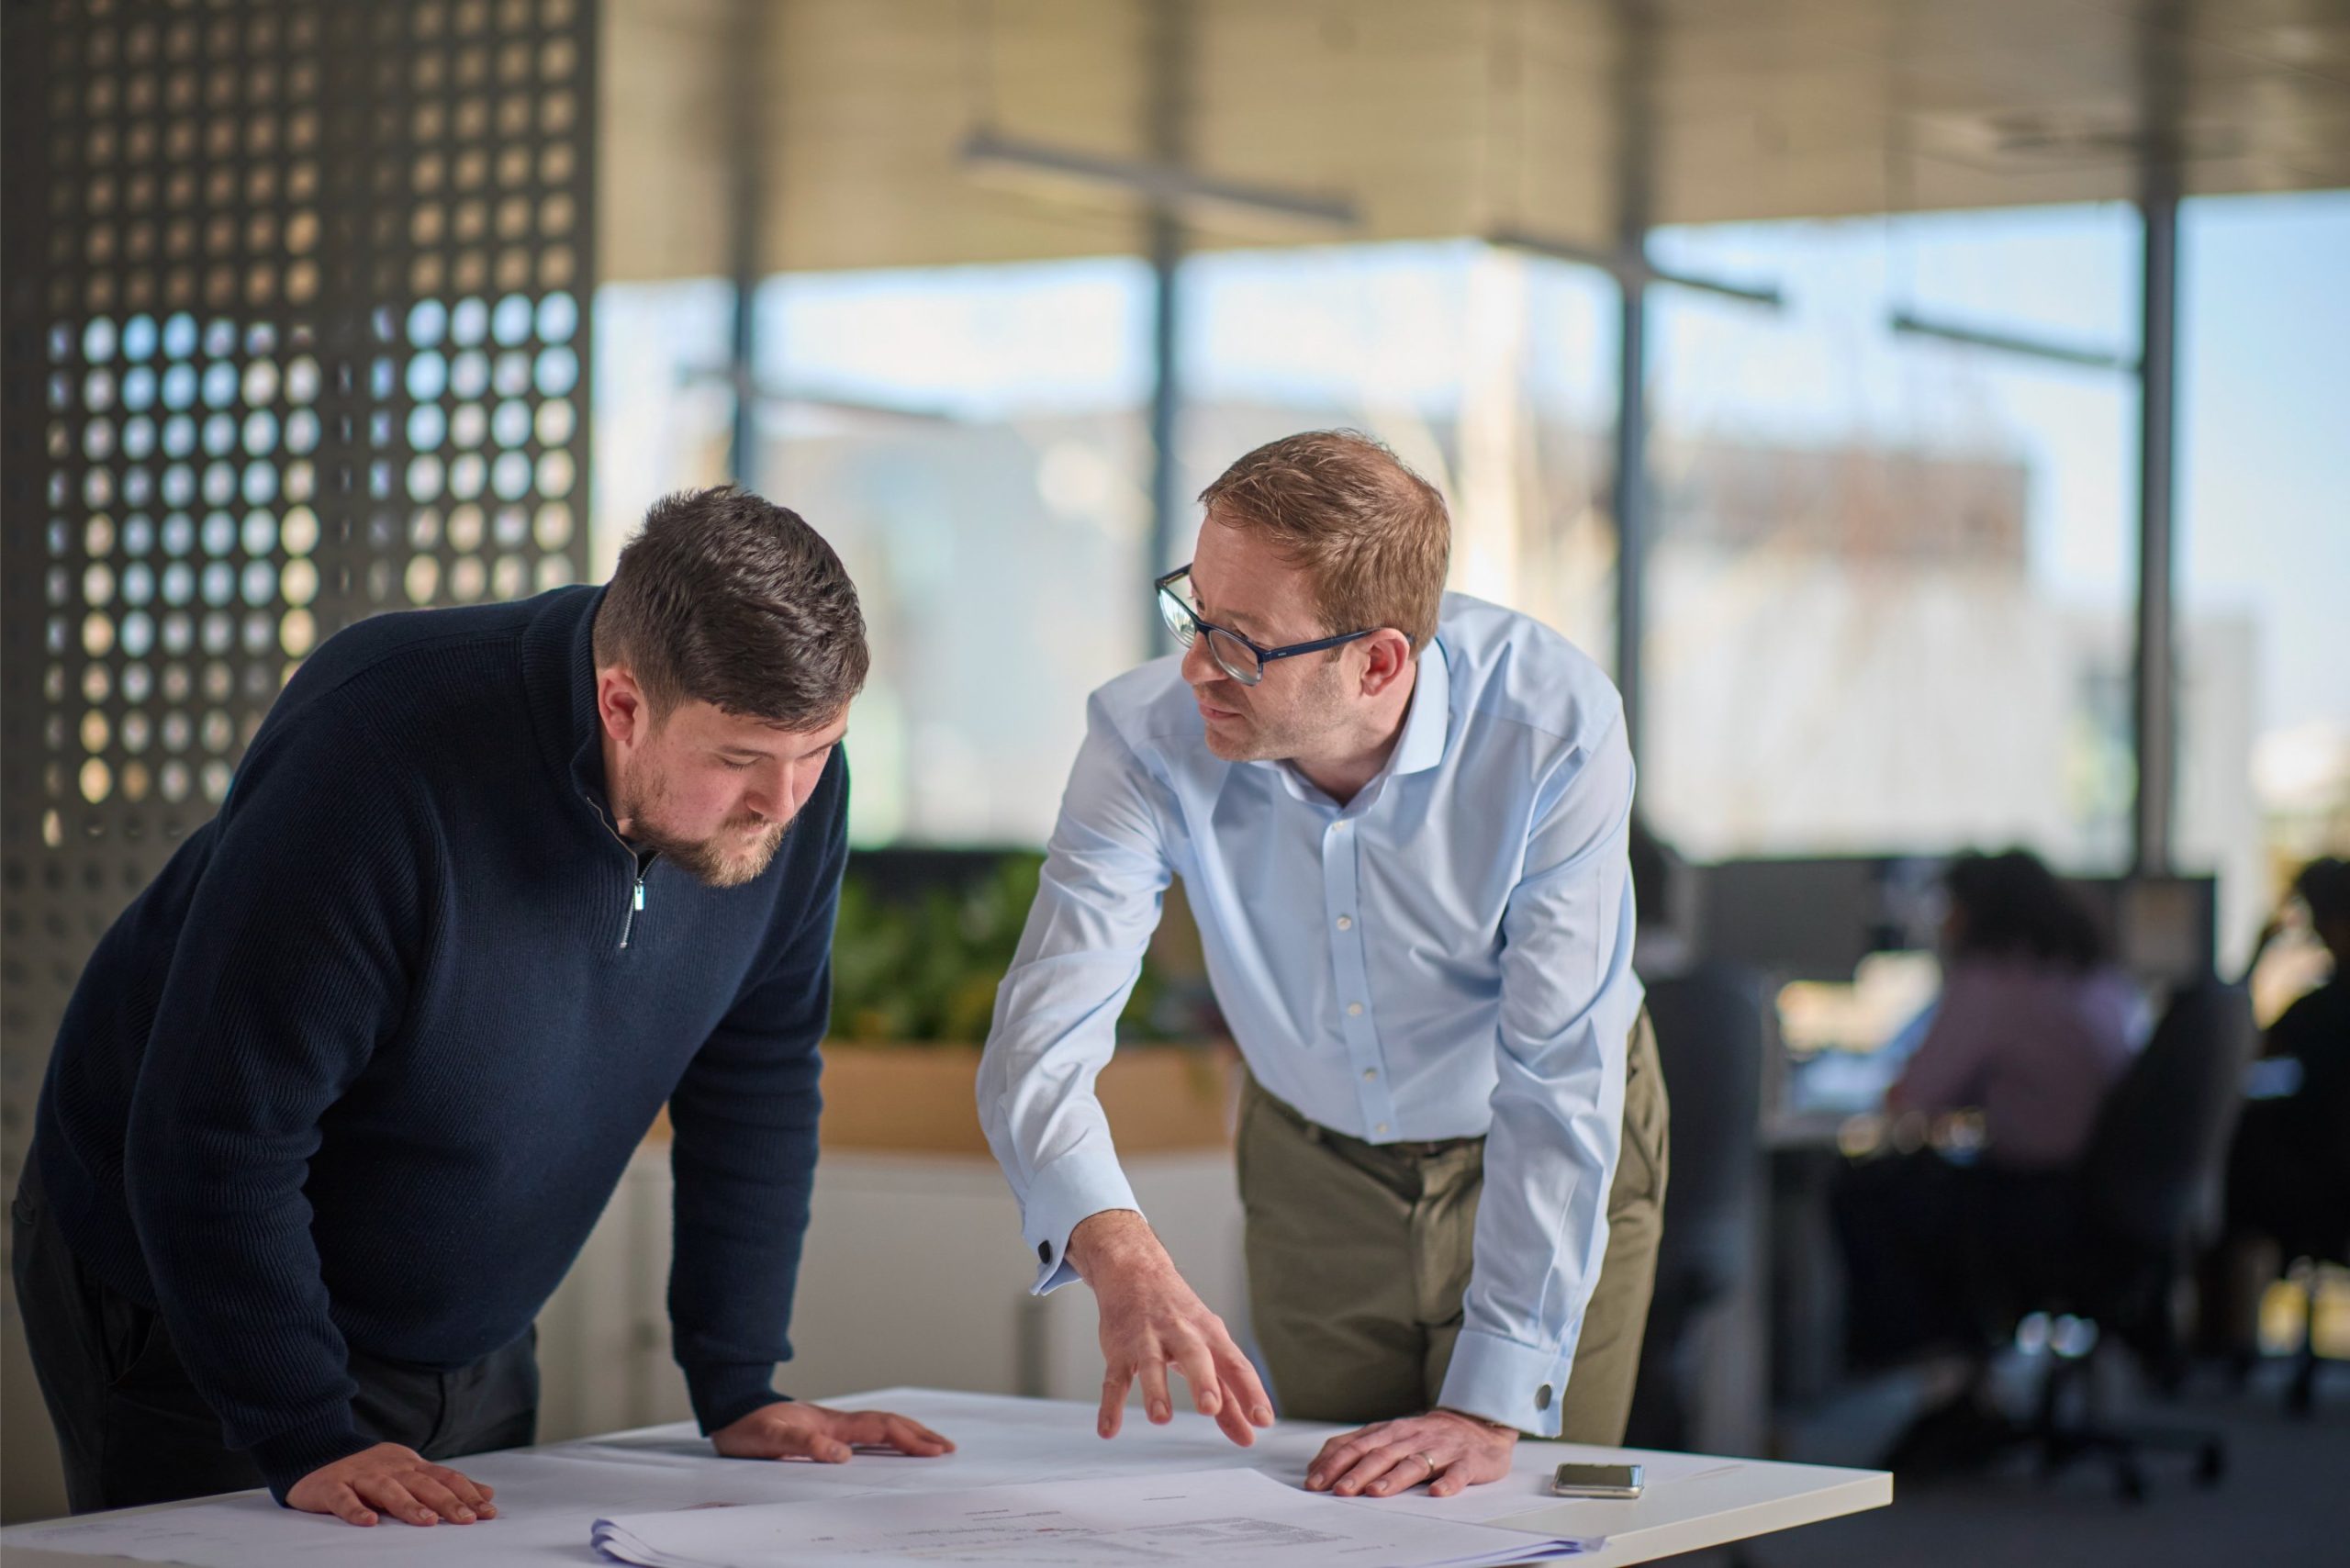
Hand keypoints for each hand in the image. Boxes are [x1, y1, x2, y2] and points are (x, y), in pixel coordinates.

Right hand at [285, 1443, 496, 1527]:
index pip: (445, 1478)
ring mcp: (361, 1476)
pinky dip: (355, 1509)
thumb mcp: (411, 1474)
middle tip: (468, 1520)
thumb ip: (446, 1485)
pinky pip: (343, 1499)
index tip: (489, 1512)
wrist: (317, 1455)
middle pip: (423, 1484)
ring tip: (427, 1522)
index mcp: (411, 1466)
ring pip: (388, 1490)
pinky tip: (367, 1522)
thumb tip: (488, 1494)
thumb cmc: (372, 1473)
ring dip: (408, 1505)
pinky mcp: (331, 1487)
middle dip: (447, 1502)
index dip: (467, 1493)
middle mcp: (390, 1468)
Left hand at [711, 1400, 954, 1463]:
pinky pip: (866, 1434)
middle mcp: (837, 1423)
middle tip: (948, 1447)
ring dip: (908, 1434)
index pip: (881, 1430)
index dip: (910, 1439)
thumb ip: (803, 1445)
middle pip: (889, 1424)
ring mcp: (832, 1426)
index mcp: (831, 1424)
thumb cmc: (749, 1427)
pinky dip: (888, 1438)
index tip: (936, 1450)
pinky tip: (892, 1445)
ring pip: (880, 1427)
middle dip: (920, 1434)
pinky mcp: (825, 1432)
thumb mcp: (771, 1440)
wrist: (732, 1410)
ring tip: (931, 1444)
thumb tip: (842, 1455)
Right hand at [1067, 1209, 1272, 1447]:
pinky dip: (1110, 1405)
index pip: (1235, 1364)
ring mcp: (1148, 1340)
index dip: (1251, 1392)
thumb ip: (1229, 1398)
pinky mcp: (1120, 1349)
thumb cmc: (1182, 1321)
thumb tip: (1248, 1437)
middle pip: (1195, 1356)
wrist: (1136, 1273)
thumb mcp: (1210, 1351)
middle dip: (1203, 1381)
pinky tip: (1109, 1430)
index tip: (1263, 1420)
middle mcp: (1182, 1334)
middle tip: (1210, 1408)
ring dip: (1156, 1390)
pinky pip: (1114, 1377)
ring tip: (1161, 1418)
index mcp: (1211, 1336)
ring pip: (1151, 1363)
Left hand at [1304, 1408, 1518, 1498]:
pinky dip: (1448, 1483)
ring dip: (1394, 1478)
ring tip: (1376, 1492)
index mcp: (1389, 1432)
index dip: (1334, 1463)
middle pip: (1380, 1455)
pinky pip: (1458, 1473)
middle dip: (1357, 1473)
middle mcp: (1411, 1438)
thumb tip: (1316, 1467)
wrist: (1475, 1424)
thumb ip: (1355, 1447)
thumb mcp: (1387, 1435)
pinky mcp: (1467, 1461)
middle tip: (1339, 1491)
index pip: (1355, 1446)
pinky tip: (1437, 1493)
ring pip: (1414, 1463)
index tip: (1314, 1482)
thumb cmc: (1423, 1435)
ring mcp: (1440, 1448)